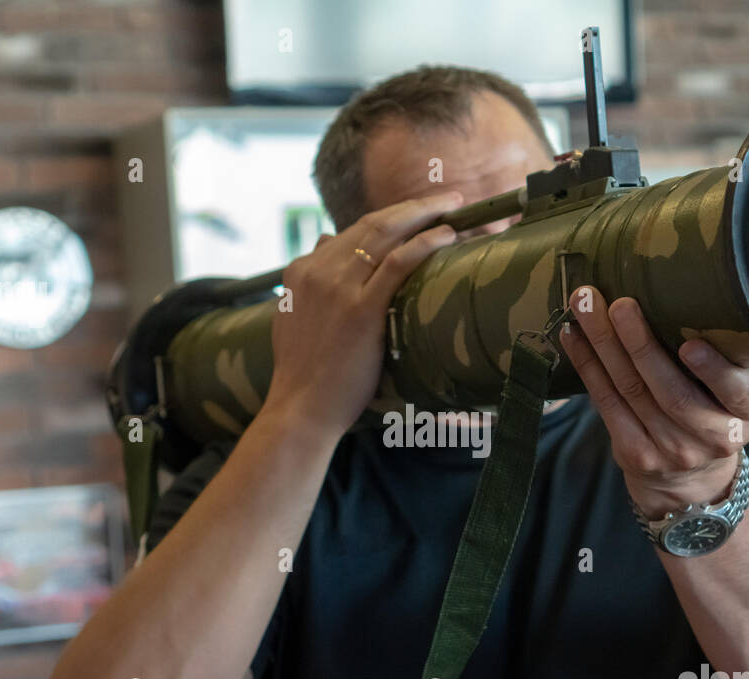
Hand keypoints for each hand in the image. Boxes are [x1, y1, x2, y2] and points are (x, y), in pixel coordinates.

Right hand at [263, 191, 464, 438]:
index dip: (390, 219)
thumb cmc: (302, 373)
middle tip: (448, 199)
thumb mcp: (293, 318)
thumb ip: (308, 281)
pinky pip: (399, 262)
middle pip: (374, 223)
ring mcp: (339, 287)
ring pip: (387, 233)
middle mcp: (317, 270)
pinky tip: (447, 235)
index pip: (352, 232)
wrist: (299, 408)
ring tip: (456, 206)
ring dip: (426, 213)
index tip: (417, 215)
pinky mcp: (361, 309)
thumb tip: (323, 243)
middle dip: (415, 206)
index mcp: (301, 270)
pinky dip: (425, 242)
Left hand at [558, 286, 748, 517]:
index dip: (714, 371)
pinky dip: (587, 366)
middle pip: (671, 391)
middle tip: (619, 304)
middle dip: (640, 344)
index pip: (736, 392)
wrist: (694, 475)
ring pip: (631, 392)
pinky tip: (573, 336)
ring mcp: (673, 450)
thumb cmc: (719, 404)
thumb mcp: (745, 381)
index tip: (691, 344)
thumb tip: (712, 285)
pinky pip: (606, 404)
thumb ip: (738, 347)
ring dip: (603, 345)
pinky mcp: (636, 454)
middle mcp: (715, 436)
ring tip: (585, 306)